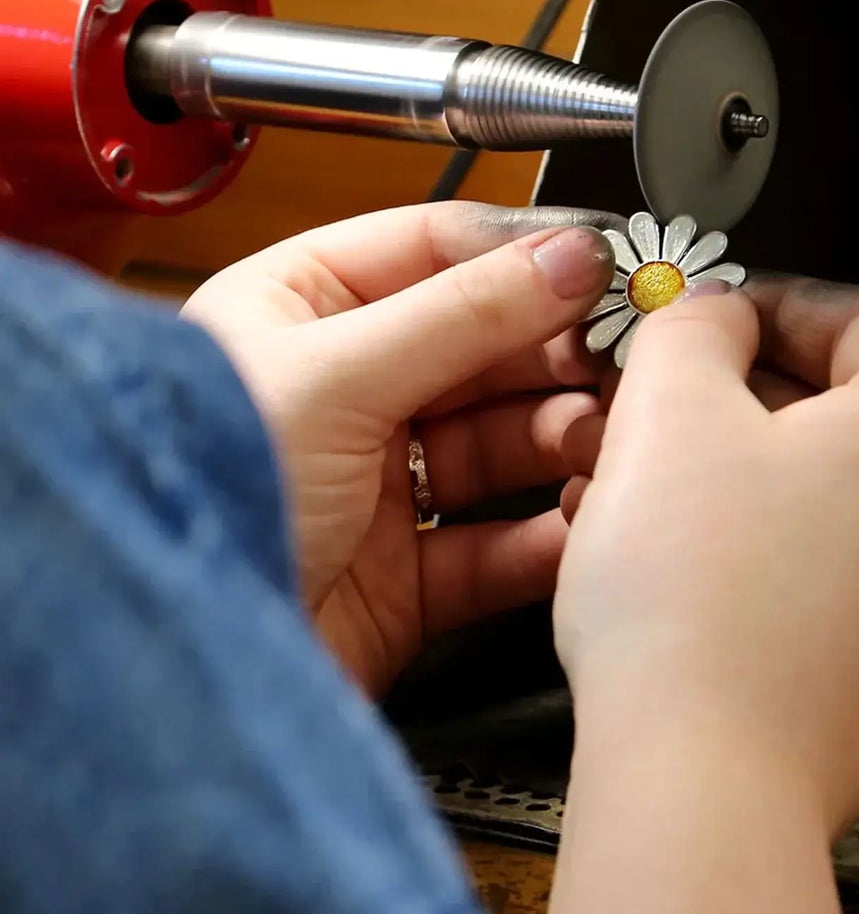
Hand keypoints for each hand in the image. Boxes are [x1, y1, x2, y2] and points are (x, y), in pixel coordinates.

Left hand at [181, 201, 616, 694]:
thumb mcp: (334, 376)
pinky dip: (551, 534)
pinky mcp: (409, 574)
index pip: (439, 252)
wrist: (174, 661)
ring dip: (567, 441)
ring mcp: (380, 484)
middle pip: (486, 350)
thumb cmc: (199, 497)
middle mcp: (345, 391)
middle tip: (630, 357)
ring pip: (507, 444)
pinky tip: (585, 519)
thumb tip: (568, 258)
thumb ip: (464, 314)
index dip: (528, 256)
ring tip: (611, 439)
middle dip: (561, 355)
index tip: (608, 265)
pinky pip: (503, 541)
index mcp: (301, 311)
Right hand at [554, 273, 858, 836]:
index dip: (779, 301)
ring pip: (846, 498)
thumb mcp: (670, 409)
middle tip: (667, 406)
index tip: (712, 316)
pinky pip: (846, 574)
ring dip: (753, 476)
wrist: (707, 789)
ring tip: (657, 492)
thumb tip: (723, 317)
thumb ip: (698, 324)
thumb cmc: (692, 598)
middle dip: (751, 396)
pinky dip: (777, 550)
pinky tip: (691, 568)